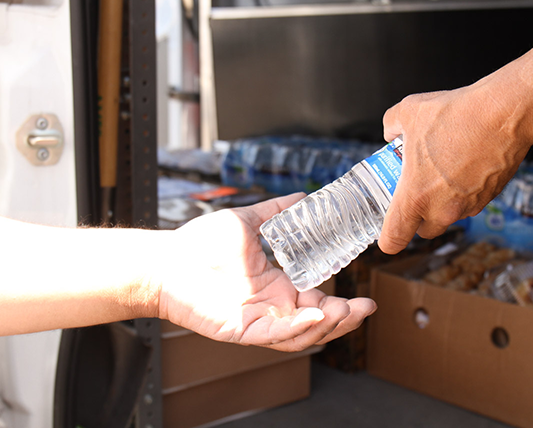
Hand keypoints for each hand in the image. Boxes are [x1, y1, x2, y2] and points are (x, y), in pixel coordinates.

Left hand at [157, 194, 376, 351]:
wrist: (167, 259)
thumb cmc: (201, 244)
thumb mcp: (248, 222)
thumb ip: (275, 211)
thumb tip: (301, 196)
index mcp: (277, 286)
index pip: (317, 301)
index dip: (341, 304)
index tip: (364, 298)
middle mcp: (271, 307)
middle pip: (315, 323)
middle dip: (343, 320)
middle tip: (365, 309)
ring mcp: (257, 320)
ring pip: (299, 334)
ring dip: (325, 326)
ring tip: (345, 312)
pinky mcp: (240, 330)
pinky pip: (273, 335)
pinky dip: (295, 328)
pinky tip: (314, 315)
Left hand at [379, 83, 532, 253]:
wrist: (504, 114)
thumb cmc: (457, 115)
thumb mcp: (409, 111)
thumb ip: (391, 125)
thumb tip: (391, 132)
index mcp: (415, 196)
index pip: (395, 238)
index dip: (388, 240)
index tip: (387, 233)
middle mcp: (442, 209)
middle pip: (424, 230)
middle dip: (418, 217)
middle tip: (415, 191)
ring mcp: (468, 206)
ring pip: (448, 216)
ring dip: (443, 202)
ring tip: (441, 170)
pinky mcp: (489, 197)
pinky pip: (470, 203)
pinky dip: (464, 191)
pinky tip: (464, 165)